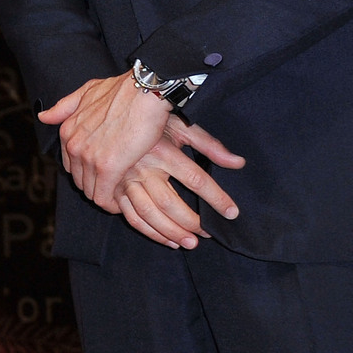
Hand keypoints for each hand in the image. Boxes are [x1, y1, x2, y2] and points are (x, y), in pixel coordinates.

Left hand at [39, 72, 173, 209]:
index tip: (103, 176)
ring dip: (105, 196)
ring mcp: (89, 157)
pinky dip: (112, 203)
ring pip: (91, 190)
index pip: (71, 165)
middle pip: (80, 180)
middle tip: (114, 188)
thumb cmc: (122, 90)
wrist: (145, 92)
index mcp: (68, 130)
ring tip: (121, 195)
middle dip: (95, 186)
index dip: (87, 173)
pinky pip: (103, 196)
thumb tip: (43, 117)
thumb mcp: (87, 92)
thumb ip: (65, 107)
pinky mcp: (107, 168)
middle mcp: (74, 145)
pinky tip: (121, 203)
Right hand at [114, 118, 246, 247]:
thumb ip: (210, 146)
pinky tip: (166, 239)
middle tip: (208, 234)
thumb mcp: (181, 126)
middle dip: (191, 223)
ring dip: (170, 232)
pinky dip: (148, 231)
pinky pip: (130, 214)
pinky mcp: (114, 186)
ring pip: (148, 213)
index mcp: (162, 151)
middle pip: (169, 203)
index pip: (196, 180)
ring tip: (190, 243)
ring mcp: (125, 178)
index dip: (216, 198)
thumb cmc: (151, 118)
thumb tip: (238, 162)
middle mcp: (142, 167)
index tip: (231, 213)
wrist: (117, 110)